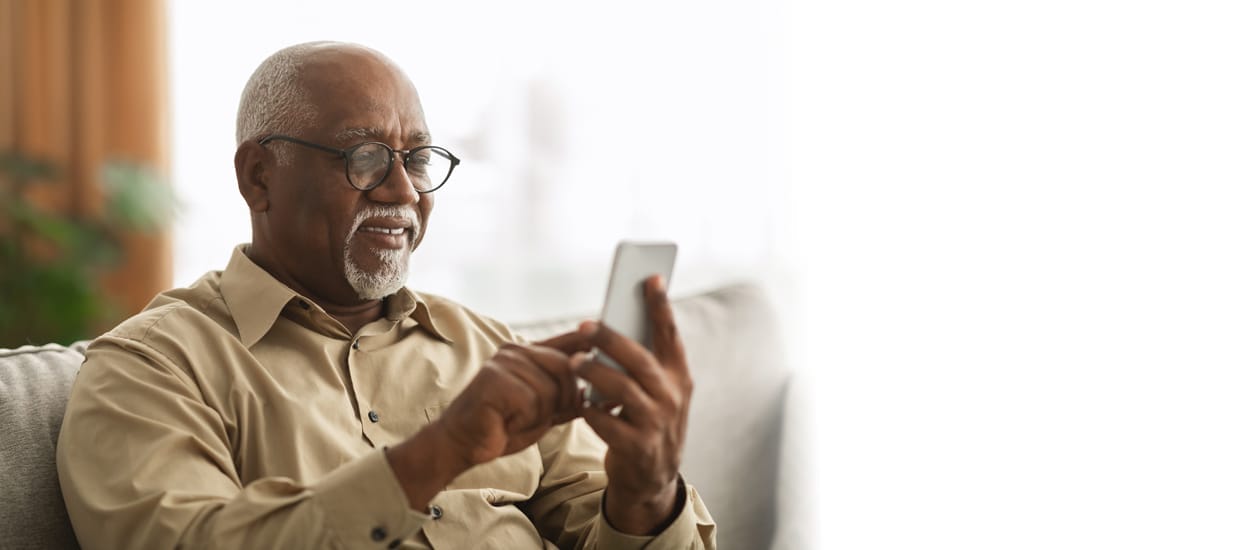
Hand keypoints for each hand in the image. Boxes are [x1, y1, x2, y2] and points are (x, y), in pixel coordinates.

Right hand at [385, 331, 590, 510]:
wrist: (463, 443)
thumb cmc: (503, 426)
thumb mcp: (544, 412)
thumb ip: (570, 399)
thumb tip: (608, 397)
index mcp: (528, 353)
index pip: (568, 341)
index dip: (589, 344)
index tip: (608, 350)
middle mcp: (516, 351)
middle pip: (567, 368)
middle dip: (563, 400)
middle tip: (539, 417)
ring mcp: (504, 362)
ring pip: (550, 389)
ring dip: (540, 415)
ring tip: (516, 419)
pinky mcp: (494, 379)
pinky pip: (531, 401)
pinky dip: (524, 420)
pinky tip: (506, 422)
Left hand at [575, 275, 691, 534]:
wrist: (653, 479)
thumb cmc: (648, 422)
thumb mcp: (658, 393)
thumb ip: (644, 364)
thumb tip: (612, 326)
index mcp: (679, 377)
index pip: (670, 335)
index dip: (660, 306)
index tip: (650, 278)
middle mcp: (672, 398)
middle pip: (640, 359)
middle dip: (612, 339)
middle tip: (585, 325)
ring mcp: (656, 424)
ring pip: (622, 389)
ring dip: (594, 372)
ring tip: (574, 361)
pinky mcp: (637, 447)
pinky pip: (606, 422)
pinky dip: (590, 410)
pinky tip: (580, 403)